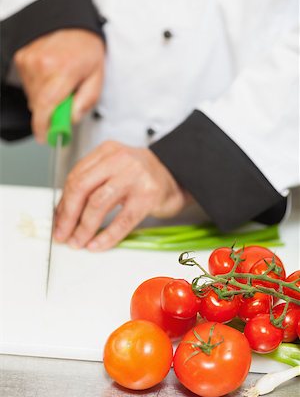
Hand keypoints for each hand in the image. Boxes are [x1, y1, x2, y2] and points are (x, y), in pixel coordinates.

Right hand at [14, 29, 104, 142]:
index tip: (46, 138)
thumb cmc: (87, 48)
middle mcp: (42, 65)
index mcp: (63, 70)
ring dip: (46, 100)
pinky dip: (39, 88)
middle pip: (39, 105)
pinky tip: (50, 77)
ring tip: (60, 85)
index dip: (43, 127)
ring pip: (33, 97)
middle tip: (65, 105)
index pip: (46, 107)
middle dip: (51, 113)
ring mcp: (29, 60)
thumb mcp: (97, 76)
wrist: (73, 21)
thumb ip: (86, 100)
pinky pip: (28, 85)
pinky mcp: (21, 58)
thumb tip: (72, 119)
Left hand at [54, 141, 189, 250]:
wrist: (177, 177)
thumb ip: (92, 185)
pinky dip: (106, 236)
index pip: (76, 176)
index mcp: (107, 151)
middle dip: (68, 215)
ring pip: (98, 203)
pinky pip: (122, 220)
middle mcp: (120, 159)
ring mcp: (135, 176)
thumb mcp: (115, 170)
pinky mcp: (148, 196)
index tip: (58, 221)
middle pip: (82, 187)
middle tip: (63, 234)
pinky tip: (98, 245)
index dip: (63, 202)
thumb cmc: (142, 177)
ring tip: (78, 241)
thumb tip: (64, 214)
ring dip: (84, 227)